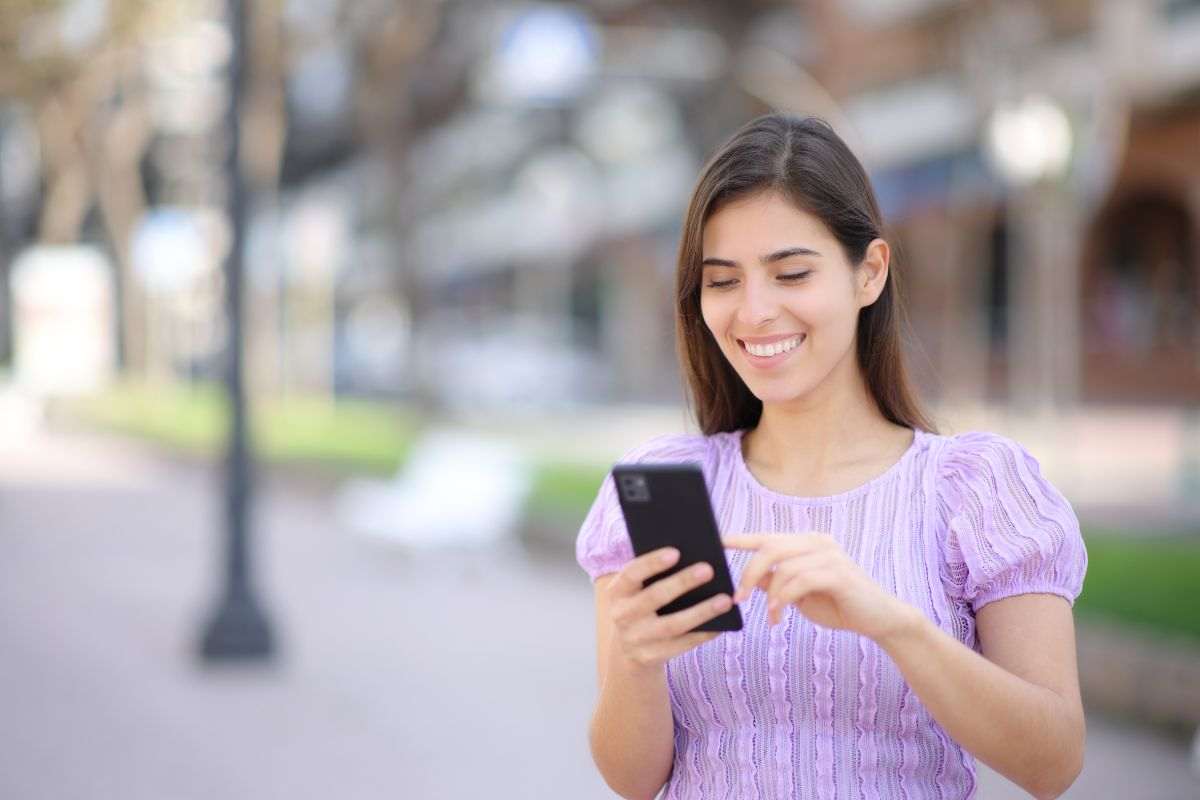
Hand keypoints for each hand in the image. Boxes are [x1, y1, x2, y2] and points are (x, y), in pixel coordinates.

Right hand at [604, 547, 733, 669]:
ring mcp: (635, 639)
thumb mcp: (634, 592)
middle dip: (682, 582)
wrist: (625, 651)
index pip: (632, 574)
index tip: (676, 552)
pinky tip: (721, 624)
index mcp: (617, 592)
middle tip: (708, 569)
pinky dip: (702, 634)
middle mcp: (622, 615)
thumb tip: (691, 558)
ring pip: (672, 624)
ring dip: (701, 612)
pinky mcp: (650, 657)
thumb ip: (652, 577)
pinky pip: (681, 645)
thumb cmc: (639, 607)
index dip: (652, 563)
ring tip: (724, 600)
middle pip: (654, 597)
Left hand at [722, 533, 918, 643]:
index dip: (740, 539)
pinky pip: (800, 581)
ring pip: (783, 567)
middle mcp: (818, 542)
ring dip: (771, 595)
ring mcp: (830, 555)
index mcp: (807, 543)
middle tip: (739, 598)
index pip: (768, 537)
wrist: (879, 619)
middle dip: (748, 574)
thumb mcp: (800, 595)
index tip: (716, 542)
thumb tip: (749, 579)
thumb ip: (777, 582)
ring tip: (771, 616)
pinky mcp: (839, 573)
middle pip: (770, 548)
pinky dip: (784, 598)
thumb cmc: (838, 606)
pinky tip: (780, 614)